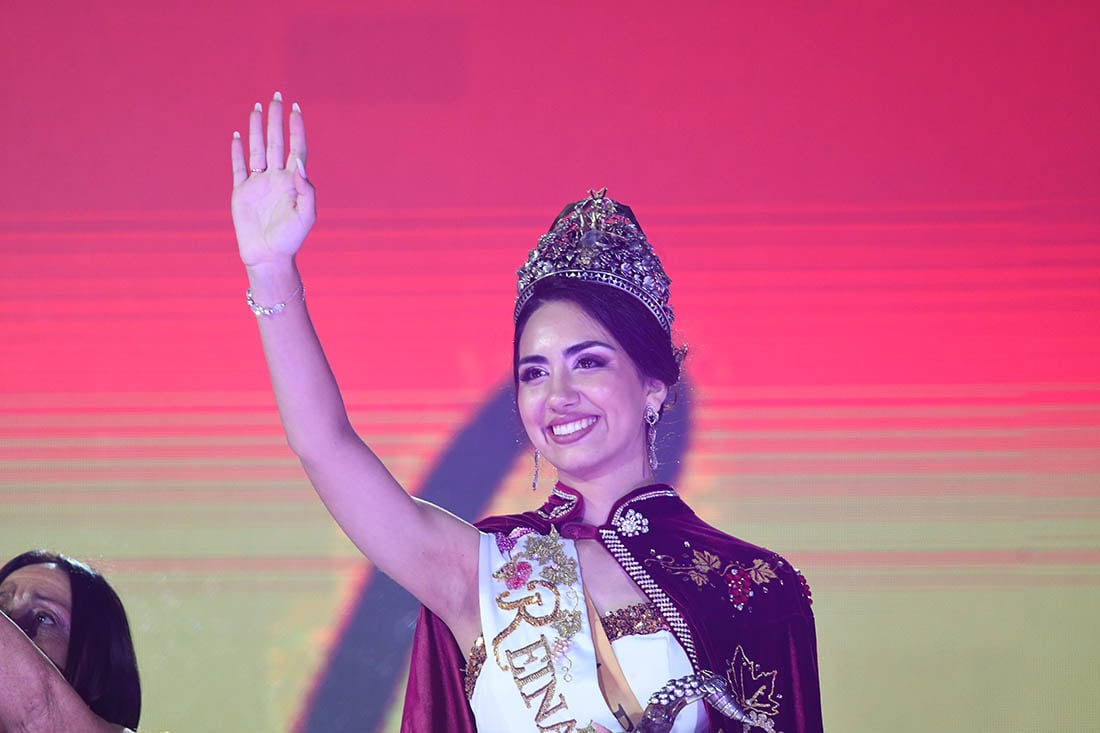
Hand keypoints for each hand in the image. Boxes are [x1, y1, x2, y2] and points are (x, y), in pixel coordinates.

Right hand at [230, 92, 315, 267]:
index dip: (296, 128)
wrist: (268, 256)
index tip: (295, 108)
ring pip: (257, 149)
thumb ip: (306, 189)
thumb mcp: (306, 215)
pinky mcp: (241, 192)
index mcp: (293, 181)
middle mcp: (276, 178)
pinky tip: (236, 135)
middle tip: (276, 96)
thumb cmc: (291, 239)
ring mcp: (258, 183)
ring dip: (256, 129)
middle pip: (276, 141)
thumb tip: (298, 162)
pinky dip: (236, 151)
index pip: (296, 148)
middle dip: (276, 119)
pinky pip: (238, 166)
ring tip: (257, 107)